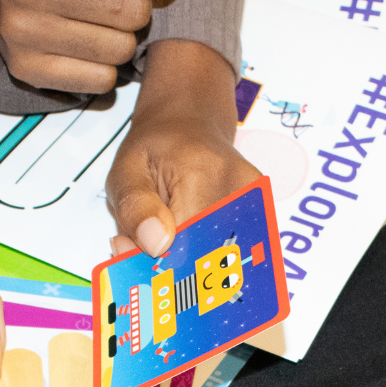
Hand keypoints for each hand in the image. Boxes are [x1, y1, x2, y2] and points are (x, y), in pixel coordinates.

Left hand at [106, 39, 261, 255]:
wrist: (190, 121)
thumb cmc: (154, 148)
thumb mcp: (125, 171)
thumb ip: (134, 209)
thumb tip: (157, 246)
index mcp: (201, 174)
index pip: (184, 244)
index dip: (159, 264)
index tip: (138, 264)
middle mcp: (238, 187)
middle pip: (206, 253)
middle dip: (173, 264)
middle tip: (149, 251)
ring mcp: (254, 199)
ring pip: (220, 254)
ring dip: (190, 258)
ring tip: (170, 236)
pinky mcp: (260, 208)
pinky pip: (230, 245)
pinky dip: (205, 250)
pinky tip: (190, 235)